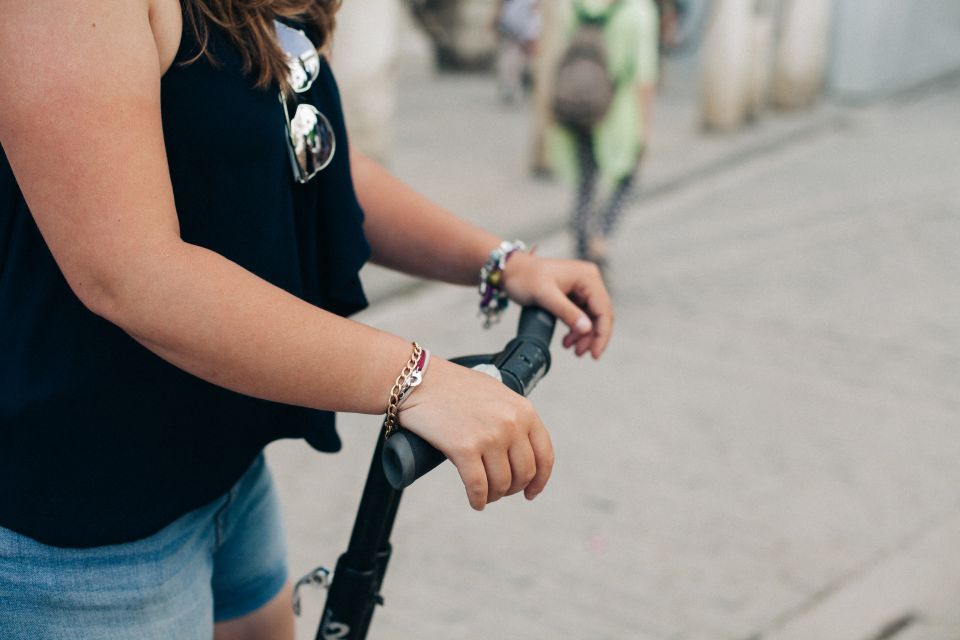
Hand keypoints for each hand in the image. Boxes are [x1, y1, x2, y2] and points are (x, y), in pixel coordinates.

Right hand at [397, 358, 553, 509]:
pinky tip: (475, 502)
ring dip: (494, 496)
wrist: (418, 379)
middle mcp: (511, 423)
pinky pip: (478, 487)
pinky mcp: (464, 448)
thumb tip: (520, 450)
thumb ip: (512, 417)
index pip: (544, 455)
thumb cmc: (453, 386)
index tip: (530, 492)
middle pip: (524, 473)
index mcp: (524, 410)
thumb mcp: (496, 394)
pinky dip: (478, 500)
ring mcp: (489, 436)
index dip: (540, 480)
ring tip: (485, 495)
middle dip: (512, 488)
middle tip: (500, 491)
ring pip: (501, 483)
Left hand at [501, 252, 613, 358]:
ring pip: (592, 318)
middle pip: (600, 315)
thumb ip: (567, 312)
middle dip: (592, 337)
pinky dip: (576, 330)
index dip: (602, 334)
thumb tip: (586, 329)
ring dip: (584, 336)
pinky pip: (582, 316)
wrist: (511, 271)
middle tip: (580, 354)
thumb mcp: (545, 296)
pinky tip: (567, 341)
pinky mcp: (574, 295)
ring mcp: (582, 287)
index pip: (603, 310)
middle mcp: (589, 280)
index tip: (595, 353)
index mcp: (587, 277)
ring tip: (572, 349)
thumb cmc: (525, 278)